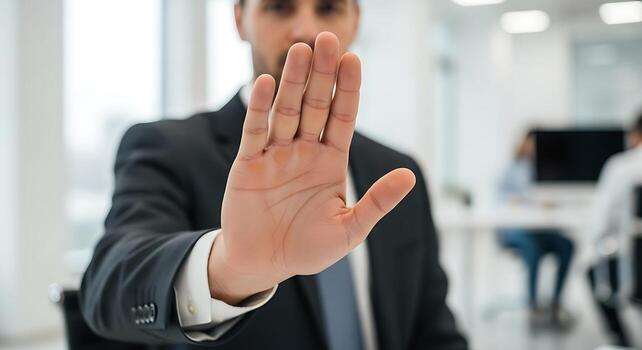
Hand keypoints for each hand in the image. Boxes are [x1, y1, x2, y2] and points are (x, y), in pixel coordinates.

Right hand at [208, 32, 415, 304]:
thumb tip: (409, 177)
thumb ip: (377, 202)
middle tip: (327, 39)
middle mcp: (304, 151)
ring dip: (293, 81)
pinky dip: (259, 108)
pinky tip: (265, 83)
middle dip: (322, 74)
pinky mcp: (249, 163)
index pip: (342, 117)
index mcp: (331, 161)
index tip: (354, 60)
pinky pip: (255, 131)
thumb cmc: (308, 248)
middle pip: (316, 105)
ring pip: (287, 110)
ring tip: (300, 51)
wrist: (264, 264)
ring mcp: (276, 154)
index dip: (348, 89)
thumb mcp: (349, 230)